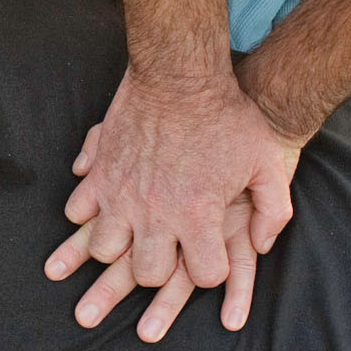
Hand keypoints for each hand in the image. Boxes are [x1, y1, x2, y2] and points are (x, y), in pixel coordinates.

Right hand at [44, 72, 299, 339]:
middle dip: (160, 265)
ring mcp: (122, 194)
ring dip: (119, 245)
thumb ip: (274, 211)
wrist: (181, 75)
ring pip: (104, 250)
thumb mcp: (268, 162)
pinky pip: (77, 211)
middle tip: (169, 245)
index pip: (204, 275)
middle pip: (148, 274)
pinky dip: (87, 212)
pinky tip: (105, 205)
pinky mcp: (99, 173)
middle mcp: (156, 213)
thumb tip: (260, 244)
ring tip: (133, 232)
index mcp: (199, 215)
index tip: (211, 252)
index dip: (212, 269)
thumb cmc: (229, 117)